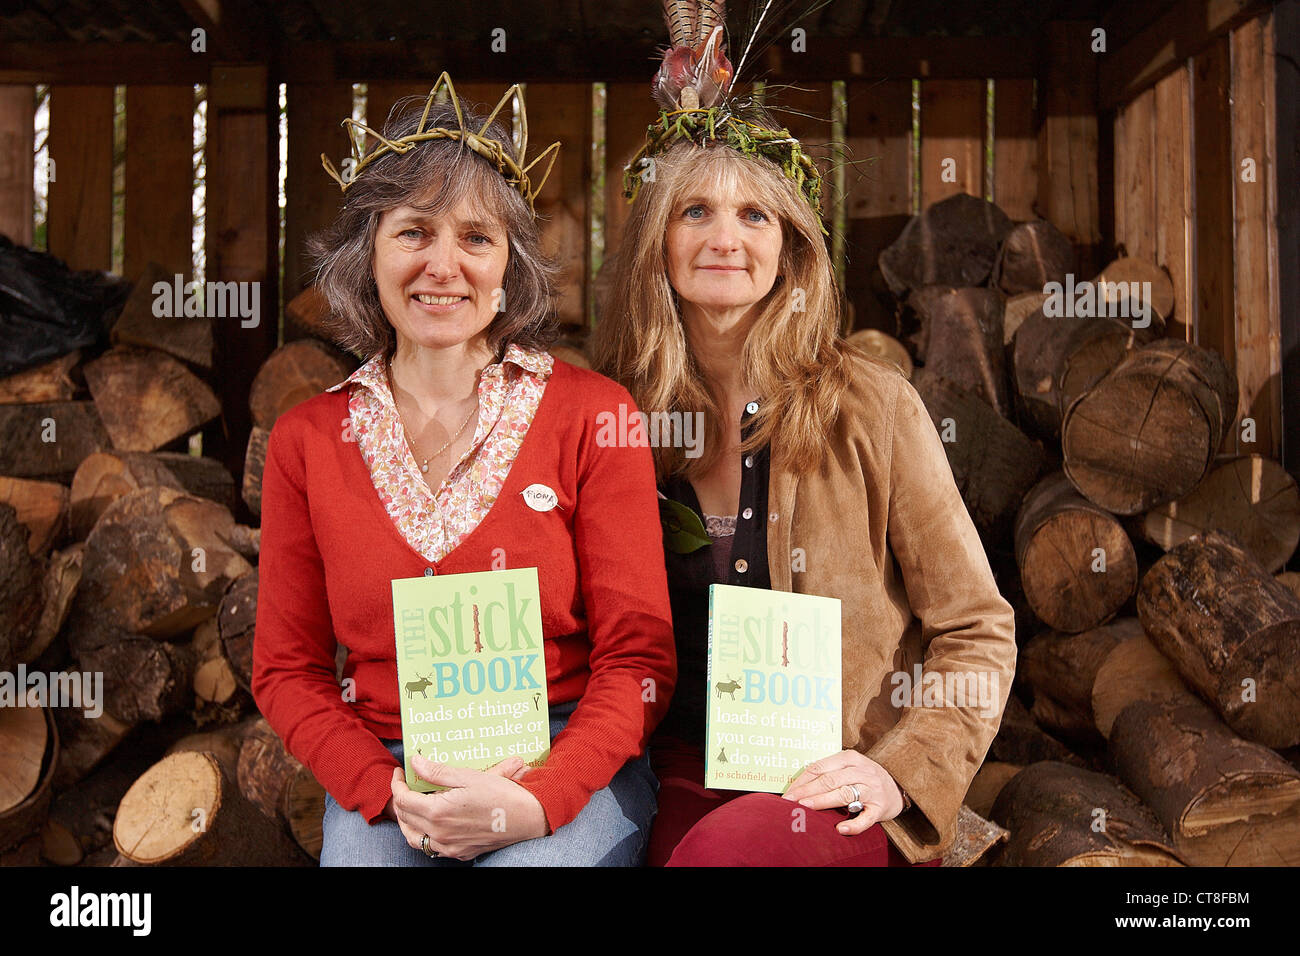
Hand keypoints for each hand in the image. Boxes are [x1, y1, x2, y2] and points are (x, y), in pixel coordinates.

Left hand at [389, 755, 547, 860]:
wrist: (527, 818)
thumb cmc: (501, 795)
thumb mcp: (468, 776)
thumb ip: (437, 771)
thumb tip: (415, 763)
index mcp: (438, 812)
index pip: (403, 800)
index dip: (397, 785)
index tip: (400, 773)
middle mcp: (440, 833)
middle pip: (405, 818)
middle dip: (399, 800)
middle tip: (404, 786)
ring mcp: (449, 846)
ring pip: (414, 838)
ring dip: (407, 821)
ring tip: (410, 806)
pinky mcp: (459, 853)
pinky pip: (431, 848)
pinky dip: (423, 835)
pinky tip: (430, 823)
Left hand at [782, 750, 904, 835]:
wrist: (897, 788)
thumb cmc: (864, 778)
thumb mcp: (849, 767)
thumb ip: (828, 772)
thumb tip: (797, 787)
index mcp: (850, 758)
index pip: (820, 767)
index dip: (802, 780)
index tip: (787, 793)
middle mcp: (861, 771)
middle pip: (829, 780)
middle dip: (807, 791)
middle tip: (790, 801)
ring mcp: (872, 789)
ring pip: (844, 794)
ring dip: (822, 801)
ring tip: (806, 807)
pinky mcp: (880, 808)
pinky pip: (865, 818)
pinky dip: (853, 824)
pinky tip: (840, 829)